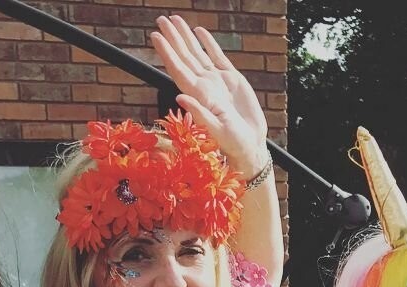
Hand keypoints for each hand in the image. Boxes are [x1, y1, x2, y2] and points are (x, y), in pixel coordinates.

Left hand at [151, 16, 268, 177]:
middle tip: (161, 19)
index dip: (166, 52)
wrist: (250, 146)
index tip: (155, 36)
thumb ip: (199, 113)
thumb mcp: (216, 130)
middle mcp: (204, 86)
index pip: (178, 69)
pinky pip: (217, 57)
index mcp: (198, 95)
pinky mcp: (232, 79)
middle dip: (173, 38)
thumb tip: (180, 96)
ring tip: (175, 20)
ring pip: (198, 53)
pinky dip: (208, 43)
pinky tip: (199, 32)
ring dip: (186, 37)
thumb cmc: (233, 143)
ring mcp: (217, 81)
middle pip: (185, 57)